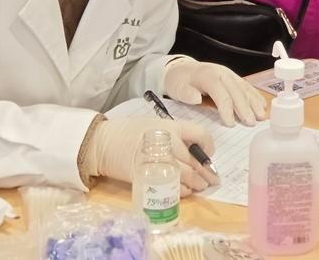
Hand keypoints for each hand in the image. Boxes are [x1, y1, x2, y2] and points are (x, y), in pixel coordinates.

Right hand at [84, 117, 218, 195]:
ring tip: (202, 187)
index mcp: (172, 127)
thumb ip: (175, 136)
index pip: (200, 134)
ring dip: (198, 183)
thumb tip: (193, 150)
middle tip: (213, 179)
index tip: (208, 153)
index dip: (209, 146)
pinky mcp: (149, 177)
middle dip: (207, 172)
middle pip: (196, 160)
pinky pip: (172, 186)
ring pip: (187, 176)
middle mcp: (169, 143)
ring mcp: (159, 161)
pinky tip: (186, 192)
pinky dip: (182, 191)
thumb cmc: (130, 132)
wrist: (104, 143)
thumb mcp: (156, 126)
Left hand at [164, 59, 267, 126]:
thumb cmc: (179, 81)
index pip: (221, 93)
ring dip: (254, 102)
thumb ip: (186, 93)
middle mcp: (221, 73)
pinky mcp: (233, 77)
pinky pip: (246, 86)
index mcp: (208, 75)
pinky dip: (255, 96)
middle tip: (251, 123)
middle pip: (236, 91)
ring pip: (244, 88)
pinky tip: (262, 105)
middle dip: (245, 108)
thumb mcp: (176, 87)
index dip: (227, 109)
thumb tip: (196, 98)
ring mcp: (229, 74)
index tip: (231, 124)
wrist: (181, 69)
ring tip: (261, 116)